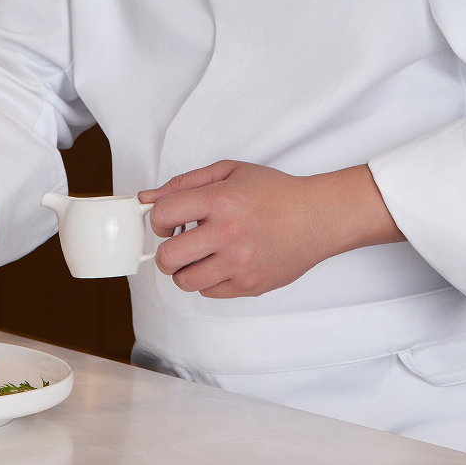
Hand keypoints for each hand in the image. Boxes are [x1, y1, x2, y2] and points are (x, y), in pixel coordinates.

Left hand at [138, 161, 402, 297]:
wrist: (319, 217)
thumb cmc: (275, 193)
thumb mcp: (229, 172)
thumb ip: (184, 183)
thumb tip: (146, 199)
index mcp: (221, 200)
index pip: (164, 215)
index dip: (158, 219)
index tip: (167, 222)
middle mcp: (229, 233)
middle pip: (168, 257)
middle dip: (165, 252)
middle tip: (177, 245)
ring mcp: (240, 263)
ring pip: (185, 281)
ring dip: (184, 270)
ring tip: (199, 256)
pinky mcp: (250, 284)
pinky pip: (209, 292)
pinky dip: (208, 280)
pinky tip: (221, 264)